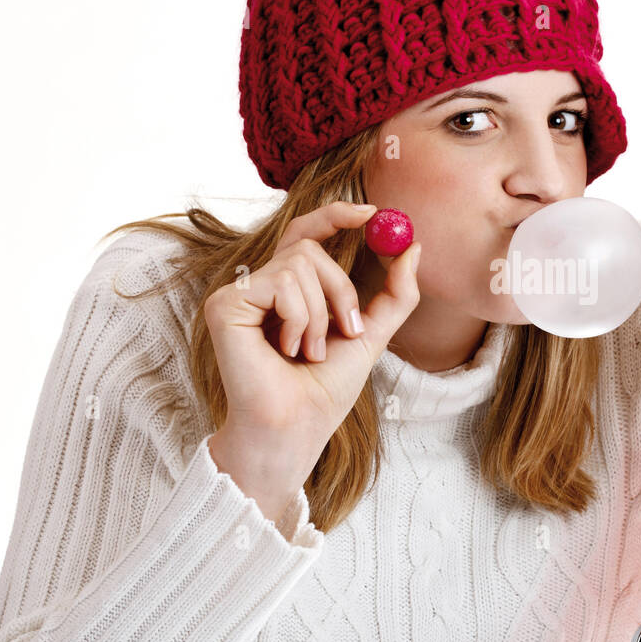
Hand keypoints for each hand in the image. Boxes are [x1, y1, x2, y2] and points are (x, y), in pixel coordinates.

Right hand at [204, 200, 421, 521]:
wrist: (296, 429)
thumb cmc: (323, 391)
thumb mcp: (370, 335)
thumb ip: (395, 295)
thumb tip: (415, 247)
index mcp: (285, 289)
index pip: (305, 234)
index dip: (334, 215)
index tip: (373, 212)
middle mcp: (257, 286)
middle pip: (309, 245)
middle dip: (341, 288)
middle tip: (349, 328)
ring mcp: (237, 293)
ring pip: (300, 264)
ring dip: (320, 315)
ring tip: (308, 353)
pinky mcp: (225, 304)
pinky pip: (281, 282)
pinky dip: (300, 319)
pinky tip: (286, 351)